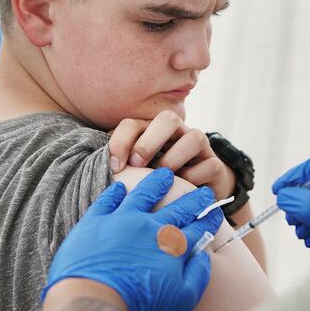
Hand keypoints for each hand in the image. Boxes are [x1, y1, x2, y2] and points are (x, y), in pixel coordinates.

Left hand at [44, 168, 223, 310]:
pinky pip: (108, 200)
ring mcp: (121, 220)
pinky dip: (116, 192)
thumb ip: (198, 275)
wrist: (95, 303)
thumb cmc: (140, 308)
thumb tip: (204, 257)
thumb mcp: (182, 300)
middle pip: (177, 208)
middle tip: (203, 192)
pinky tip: (120, 187)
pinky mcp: (95, 222)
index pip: (198, 227)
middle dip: (194, 199)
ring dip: (156, 183)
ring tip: (164, 175)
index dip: (209, 219)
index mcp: (172, 245)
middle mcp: (150, 226)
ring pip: (143, 194)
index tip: (215, 212)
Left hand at [108, 111, 235, 199]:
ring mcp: (199, 148)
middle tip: (138, 164)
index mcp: (151, 131)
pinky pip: (210, 165)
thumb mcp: (135, 171)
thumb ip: (119, 165)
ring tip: (163, 175)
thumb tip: (93, 170)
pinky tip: (183, 187)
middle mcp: (177, 134)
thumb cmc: (156, 179)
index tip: (114, 166)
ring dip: (175, 157)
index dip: (121, 141)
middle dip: (150, 141)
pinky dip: (195, 176)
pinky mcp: (215, 165)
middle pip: (168, 118)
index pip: (133, 124)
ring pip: (195, 136)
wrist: (194, 192)